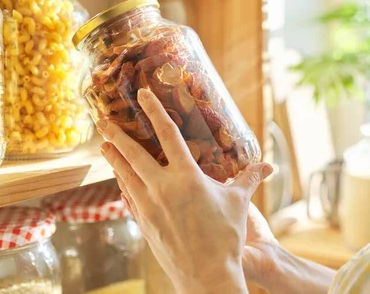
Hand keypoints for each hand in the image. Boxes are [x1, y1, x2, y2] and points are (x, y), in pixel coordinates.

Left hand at [96, 88, 272, 292]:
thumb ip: (249, 179)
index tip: (142, 94)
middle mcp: (162, 188)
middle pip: (133, 154)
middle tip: (102, 120)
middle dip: (116, 134)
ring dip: (113, 159)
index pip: (168, 135)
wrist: (207, 275)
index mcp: (187, 177)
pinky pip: (128, 199)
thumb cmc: (226, 237)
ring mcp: (149, 207)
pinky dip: (123, 185)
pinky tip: (119, 181)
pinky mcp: (144, 223)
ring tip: (104, 146)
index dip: (155, 111)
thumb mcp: (238, 203)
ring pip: (125, 176)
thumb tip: (267, 166)